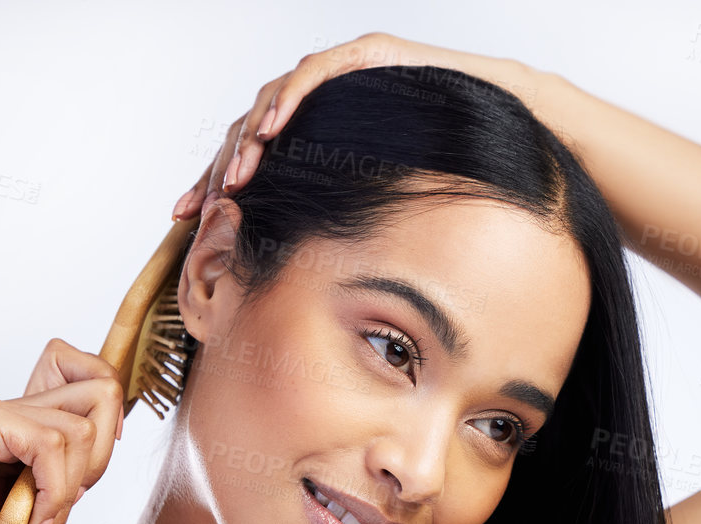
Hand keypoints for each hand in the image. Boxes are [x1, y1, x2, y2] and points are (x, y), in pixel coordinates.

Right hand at [0, 338, 124, 523]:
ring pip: (82, 427)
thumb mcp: (50, 514)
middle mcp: (1, 411)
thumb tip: (113, 428)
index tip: (90, 475)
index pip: (86, 374)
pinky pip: (51, 443)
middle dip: (98, 462)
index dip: (110, 415)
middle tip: (58, 512)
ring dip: (67, 494)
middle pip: (100, 388)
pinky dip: (51, 495)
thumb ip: (76, 469)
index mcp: (17, 430)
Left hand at [170, 32, 540, 220]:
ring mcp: (341, 78)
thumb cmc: (452, 178)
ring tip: (237, 175)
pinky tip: (272, 129)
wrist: (516, 132)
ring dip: (249, 138)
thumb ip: (331, 235)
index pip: (247, 158)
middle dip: (219, 167)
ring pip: (273, 99)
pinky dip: (290, 98)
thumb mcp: (376, 219)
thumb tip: (294, 291)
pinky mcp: (368, 56)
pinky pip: (317, 71)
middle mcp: (320, 106)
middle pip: (249, 129)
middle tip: (204, 205)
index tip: (183, 218)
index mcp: (314, 142)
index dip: (209, 184)